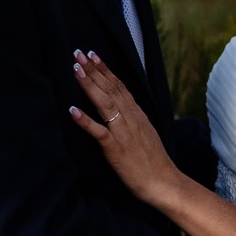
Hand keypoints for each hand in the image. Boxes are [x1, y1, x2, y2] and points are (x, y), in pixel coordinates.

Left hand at [68, 50, 176, 203]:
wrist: (164, 182)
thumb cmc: (153, 162)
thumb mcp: (145, 133)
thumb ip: (133, 119)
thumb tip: (122, 109)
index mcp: (137, 114)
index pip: (119, 86)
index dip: (105, 70)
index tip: (93, 55)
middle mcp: (130, 118)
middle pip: (110, 89)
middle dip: (93, 70)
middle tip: (78, 53)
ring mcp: (123, 132)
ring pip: (104, 103)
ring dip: (89, 85)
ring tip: (75, 69)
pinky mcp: (115, 149)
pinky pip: (98, 132)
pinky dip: (85, 120)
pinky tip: (72, 110)